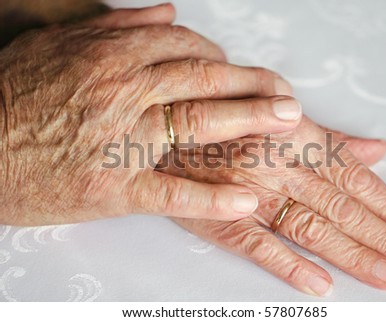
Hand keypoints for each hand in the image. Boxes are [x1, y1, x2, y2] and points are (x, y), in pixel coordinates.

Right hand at [0, 5, 300, 224]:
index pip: (186, 48)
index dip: (224, 59)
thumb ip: (119, 25)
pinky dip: (211, 197)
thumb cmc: (14, 96)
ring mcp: (120, 139)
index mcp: (110, 54)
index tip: (244, 72)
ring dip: (248, 123)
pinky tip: (245, 200)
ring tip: (286, 126)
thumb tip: (168, 13)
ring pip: (197, 124)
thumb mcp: (60, 42)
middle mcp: (121, 90)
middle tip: (289, 96)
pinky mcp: (112, 186)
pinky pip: (172, 191)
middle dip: (253, 85)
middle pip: (204, 80)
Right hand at [161, 116, 385, 295]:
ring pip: (309, 228)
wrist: (165, 125)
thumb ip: (328, 137)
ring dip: (352, 255)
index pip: (351, 176)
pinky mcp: (220, 218)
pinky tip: (319, 284)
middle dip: (384, 237)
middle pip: (339, 207)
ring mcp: (247, 194)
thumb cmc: (224, 115)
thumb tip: (374, 150)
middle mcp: (275, 166)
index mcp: (292, 136)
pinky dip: (289, 266)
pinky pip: (257, 245)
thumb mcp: (279, 112)